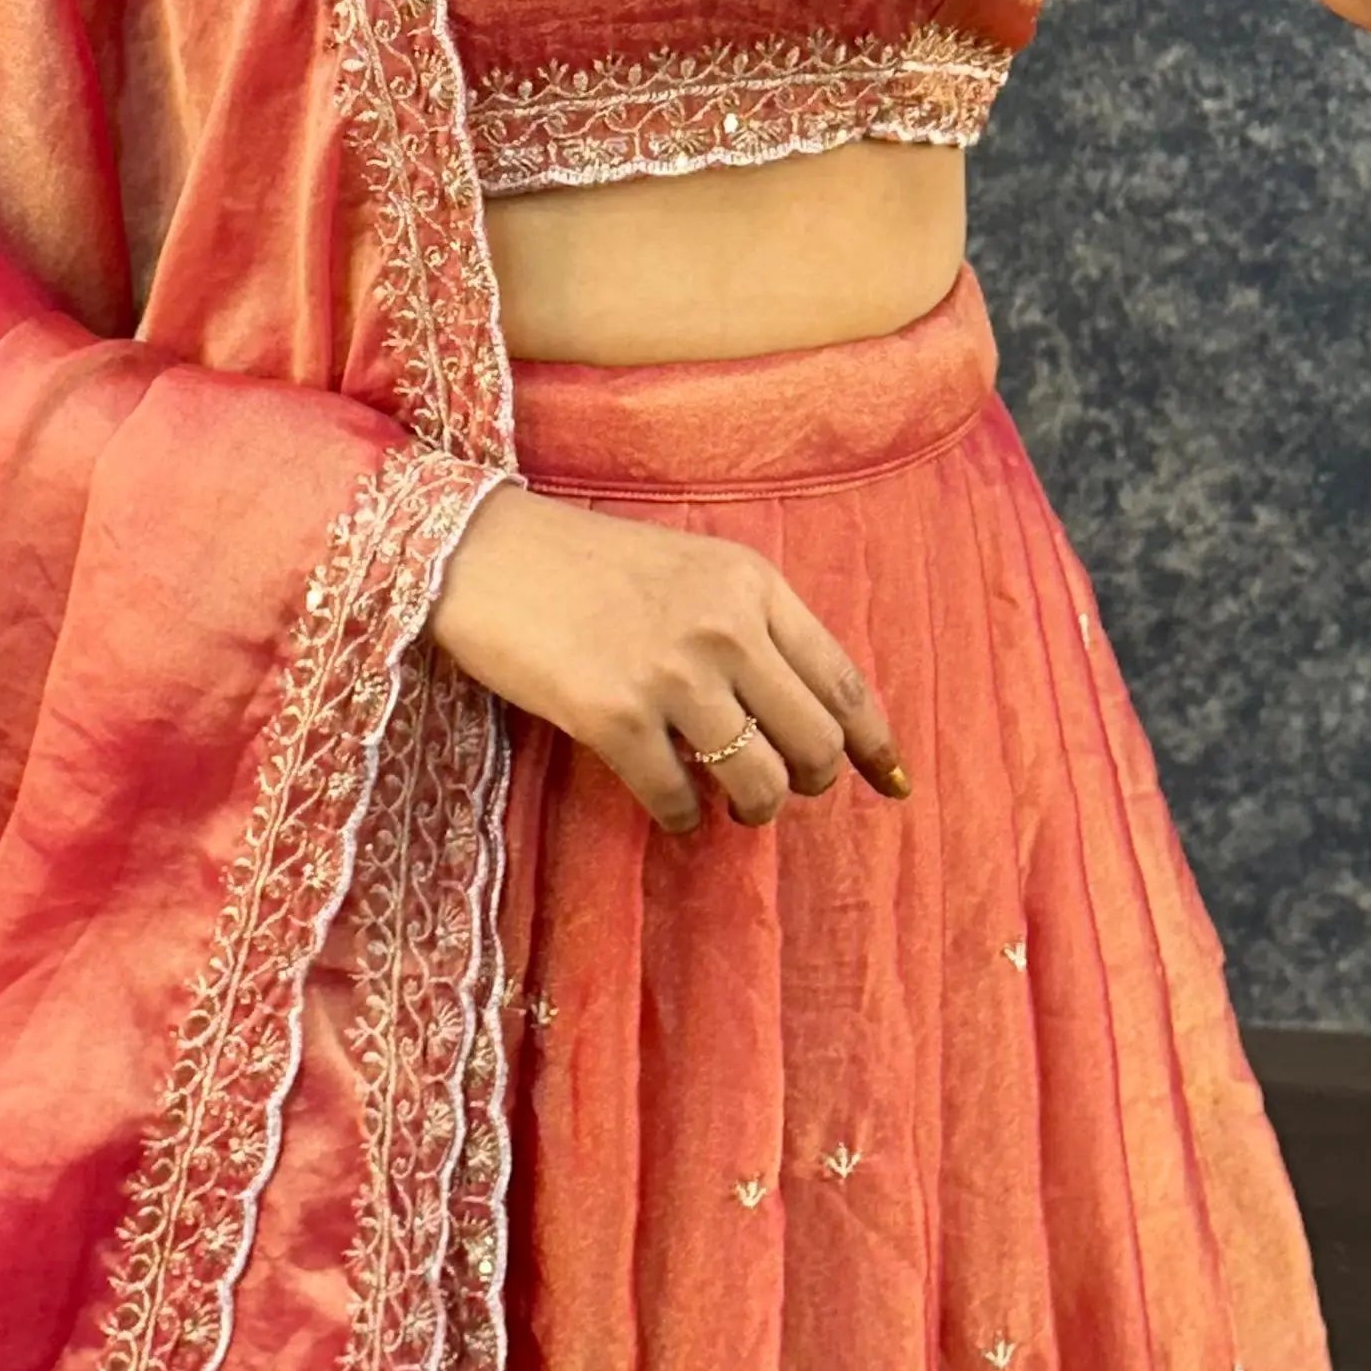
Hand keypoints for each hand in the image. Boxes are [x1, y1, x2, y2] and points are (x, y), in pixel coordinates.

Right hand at [425, 480, 912, 836]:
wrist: (482, 553)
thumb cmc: (584, 563)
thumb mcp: (691, 568)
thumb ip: (748, 625)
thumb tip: (800, 710)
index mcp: (752, 584)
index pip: (844, 679)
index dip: (872, 743)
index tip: (888, 781)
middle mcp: (725, 628)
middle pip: (814, 741)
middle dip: (808, 782)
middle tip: (780, 790)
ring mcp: (671, 675)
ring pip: (759, 782)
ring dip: (751, 808)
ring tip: (728, 805)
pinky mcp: (614, 717)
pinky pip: (678, 799)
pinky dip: (682, 818)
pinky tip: (671, 808)